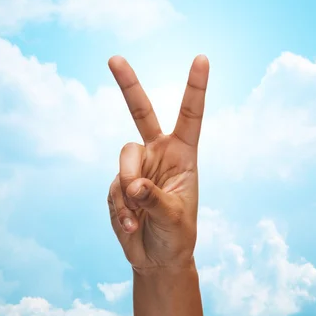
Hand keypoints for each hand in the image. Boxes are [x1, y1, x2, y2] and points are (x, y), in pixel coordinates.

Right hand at [106, 55, 208, 271]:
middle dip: (128, 85)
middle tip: (114, 58)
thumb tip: (131, 185)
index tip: (201, 58)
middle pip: (140, 113)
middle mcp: (159, 153)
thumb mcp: (174, 217)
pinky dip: (119, 209)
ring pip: (123, 158)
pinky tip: (130, 226)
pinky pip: (113, 188)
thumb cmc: (177, 235)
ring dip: (128, 190)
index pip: (190, 115)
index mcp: (183, 154)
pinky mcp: (118, 184)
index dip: (195, 87)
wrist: (158, 258)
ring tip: (138, 216)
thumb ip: (155, 199)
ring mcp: (136, 167)